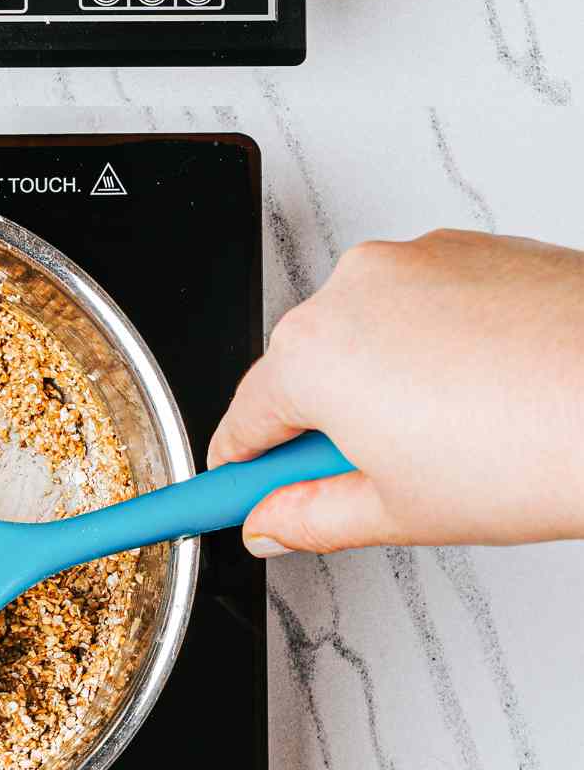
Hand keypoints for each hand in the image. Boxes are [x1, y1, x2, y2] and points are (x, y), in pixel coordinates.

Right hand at [208, 230, 583, 556]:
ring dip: (391, 380)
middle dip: (330, 425)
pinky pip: (426, 301)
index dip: (237, 468)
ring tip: (463, 436)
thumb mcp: (403, 512)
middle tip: (385, 481)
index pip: (244, 421)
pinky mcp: (468, 247)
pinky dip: (443, 344)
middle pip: (306, 370)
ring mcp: (412, 258)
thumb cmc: (542, 448)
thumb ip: (312, 517)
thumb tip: (273, 522)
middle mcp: (350, 290)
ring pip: (369, 331)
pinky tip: (490, 393)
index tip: (227, 487)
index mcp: (314, 355)